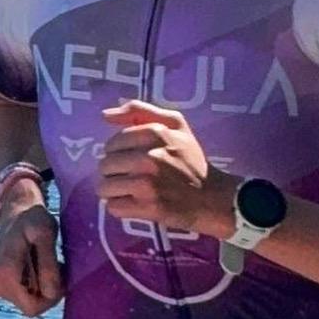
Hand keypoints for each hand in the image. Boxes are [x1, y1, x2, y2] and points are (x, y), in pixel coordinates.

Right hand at [0, 202, 64, 318]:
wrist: (16, 212)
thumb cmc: (33, 219)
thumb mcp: (46, 235)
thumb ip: (48, 264)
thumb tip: (51, 293)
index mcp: (3, 273)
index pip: (32, 307)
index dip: (51, 297)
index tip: (60, 274)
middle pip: (30, 306)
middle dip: (47, 289)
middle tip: (54, 264)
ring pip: (27, 301)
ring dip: (42, 286)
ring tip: (43, 261)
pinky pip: (22, 296)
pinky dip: (34, 284)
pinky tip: (35, 265)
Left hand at [99, 102, 236, 238]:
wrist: (212, 196)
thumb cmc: (191, 159)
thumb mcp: (175, 124)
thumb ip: (140, 111)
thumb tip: (105, 114)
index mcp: (155, 133)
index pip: (112, 144)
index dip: (118, 153)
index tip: (132, 159)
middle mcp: (149, 157)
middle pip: (105, 165)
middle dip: (115, 172)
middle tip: (132, 176)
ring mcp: (147, 183)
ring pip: (105, 187)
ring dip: (115, 191)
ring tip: (131, 191)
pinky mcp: (148, 207)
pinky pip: (113, 207)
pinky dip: (121, 207)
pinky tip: (134, 204)